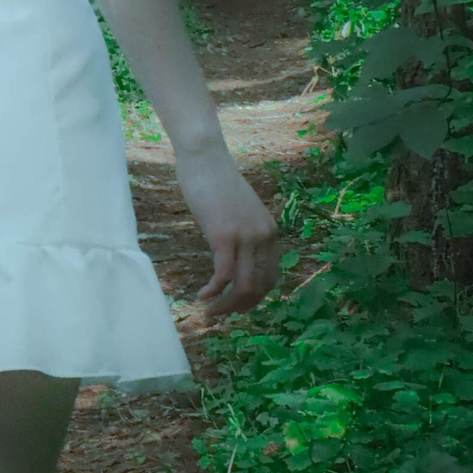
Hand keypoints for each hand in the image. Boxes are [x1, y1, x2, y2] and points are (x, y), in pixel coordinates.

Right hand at [172, 143, 279, 318]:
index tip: (234, 305)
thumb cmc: (215, 183)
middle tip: (218, 314)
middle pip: (260, 287)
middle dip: (238, 307)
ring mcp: (246, 237)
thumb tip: (233, 259)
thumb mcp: (238, 214)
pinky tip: (201, 295)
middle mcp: (264, 237)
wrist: (205, 158)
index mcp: (270, 233)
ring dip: (225, 305)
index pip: (270, 278)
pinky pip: (224, 275)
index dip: (253, 299)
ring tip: (209, 311)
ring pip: (243, 286)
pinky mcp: (224, 235)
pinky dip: (213, 291)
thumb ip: (242, 236)